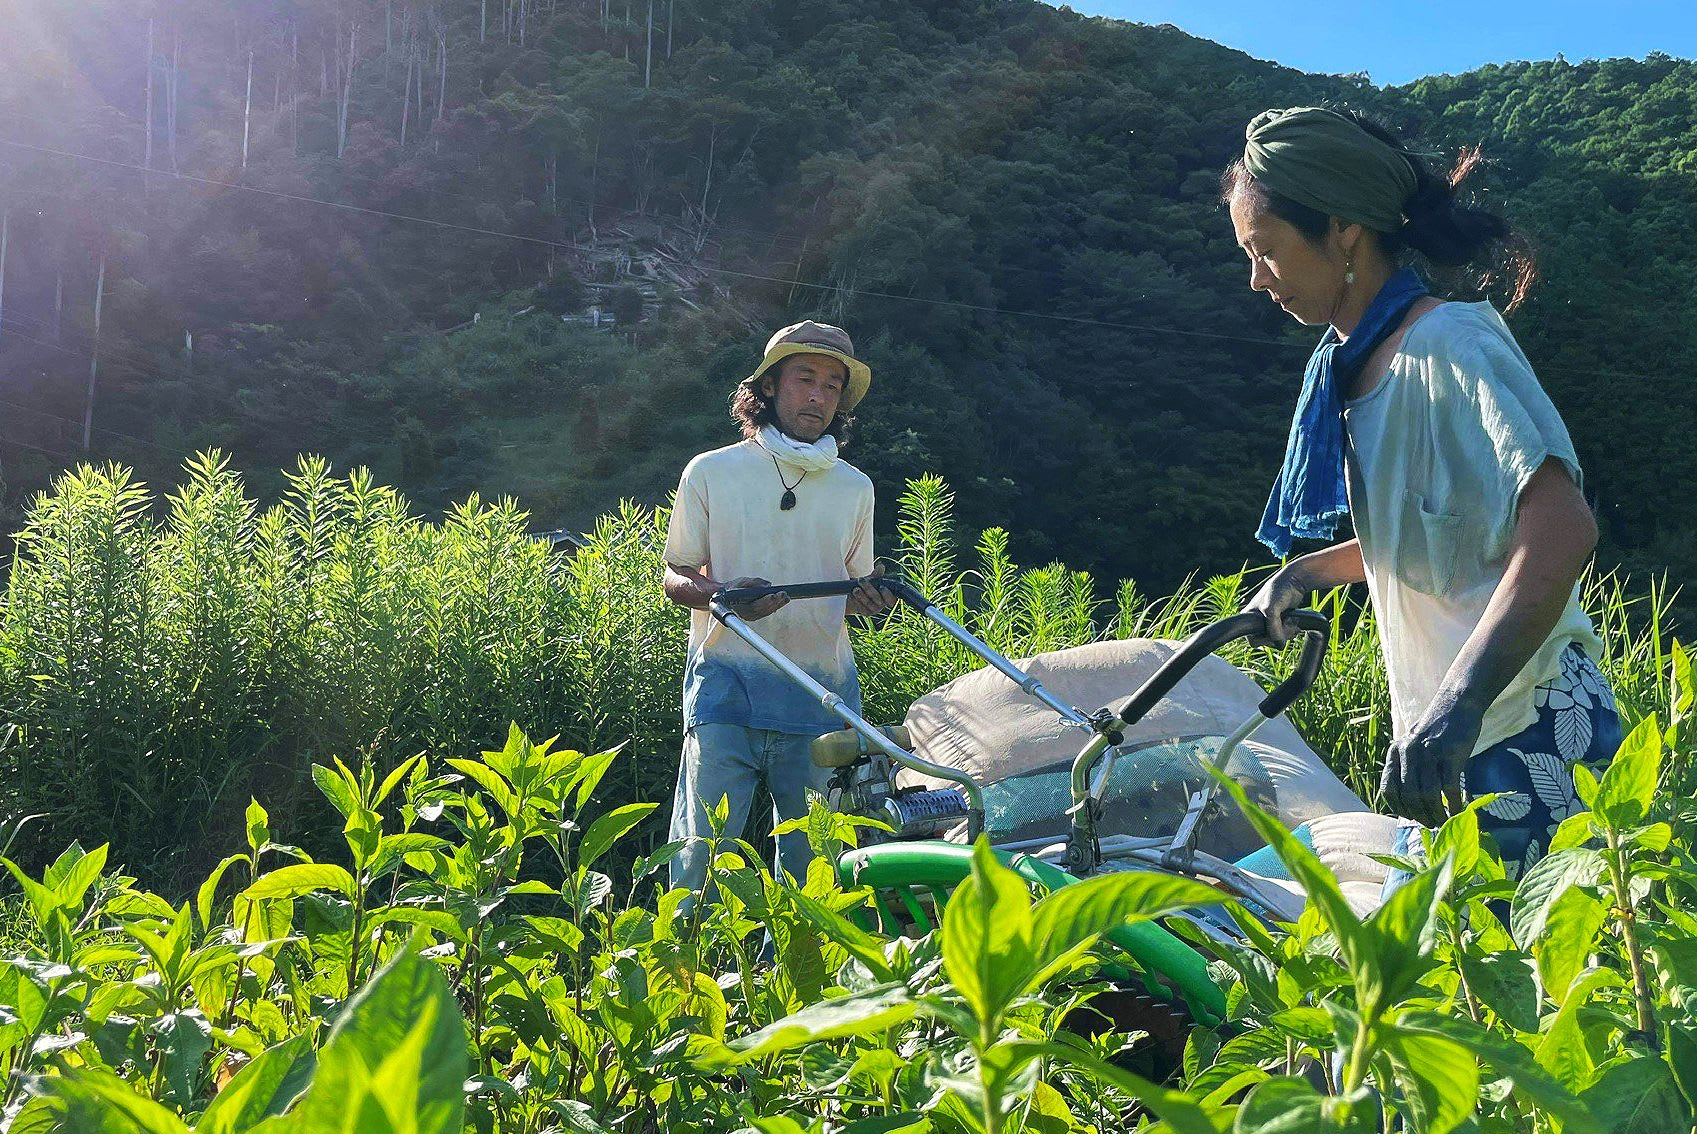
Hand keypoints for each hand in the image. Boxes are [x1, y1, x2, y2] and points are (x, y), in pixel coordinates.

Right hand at [723, 576, 787, 621]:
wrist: (725, 596)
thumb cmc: (733, 588)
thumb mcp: (742, 581)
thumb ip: (755, 582)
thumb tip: (768, 585)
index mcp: (739, 605)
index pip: (755, 605)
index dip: (766, 601)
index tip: (774, 595)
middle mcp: (745, 614)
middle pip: (763, 610)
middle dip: (775, 602)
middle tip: (784, 595)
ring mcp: (750, 616)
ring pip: (766, 612)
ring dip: (777, 605)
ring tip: (786, 598)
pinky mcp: (754, 616)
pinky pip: (766, 613)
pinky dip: (774, 607)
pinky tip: (782, 602)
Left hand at [845, 565, 897, 617]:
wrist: (855, 594)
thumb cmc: (867, 586)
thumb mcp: (871, 579)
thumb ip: (876, 575)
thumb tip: (881, 566)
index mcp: (888, 597)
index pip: (892, 600)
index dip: (888, 594)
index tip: (881, 587)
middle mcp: (882, 604)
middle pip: (878, 600)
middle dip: (869, 589)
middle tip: (861, 580)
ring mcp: (874, 610)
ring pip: (869, 603)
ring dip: (861, 595)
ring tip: (855, 589)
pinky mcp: (865, 613)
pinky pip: (861, 608)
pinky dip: (856, 601)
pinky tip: (851, 595)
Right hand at [1243, 563, 1313, 645]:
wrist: (1293, 582)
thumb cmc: (1278, 590)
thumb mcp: (1271, 609)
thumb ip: (1273, 628)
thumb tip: (1279, 644)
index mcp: (1248, 618)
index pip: (1253, 640)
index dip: (1265, 640)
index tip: (1275, 633)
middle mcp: (1257, 621)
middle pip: (1268, 641)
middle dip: (1279, 635)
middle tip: (1287, 625)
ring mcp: (1269, 622)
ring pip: (1277, 638)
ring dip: (1287, 633)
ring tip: (1291, 621)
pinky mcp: (1280, 621)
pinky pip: (1284, 634)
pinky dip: (1291, 630)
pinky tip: (1294, 622)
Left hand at [1381, 692, 1484, 826]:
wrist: (1457, 704)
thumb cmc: (1436, 731)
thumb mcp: (1413, 746)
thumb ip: (1409, 769)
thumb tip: (1412, 803)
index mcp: (1395, 752)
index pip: (1388, 789)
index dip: (1399, 808)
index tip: (1411, 817)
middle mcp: (1408, 753)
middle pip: (1409, 796)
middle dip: (1420, 815)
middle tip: (1431, 825)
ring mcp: (1429, 753)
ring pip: (1428, 795)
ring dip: (1436, 814)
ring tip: (1443, 822)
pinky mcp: (1451, 754)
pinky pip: (1449, 788)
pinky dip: (1453, 804)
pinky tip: (1458, 811)